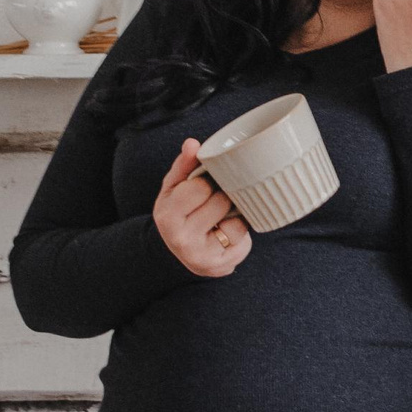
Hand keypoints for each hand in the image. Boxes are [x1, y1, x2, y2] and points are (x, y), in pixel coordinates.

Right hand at [152, 141, 252, 277]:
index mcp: (167, 216)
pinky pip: (243, 240)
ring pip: (236, 222)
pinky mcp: (221, 267)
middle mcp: (181, 239)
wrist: (178, 252)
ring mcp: (201, 256)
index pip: (201, 187)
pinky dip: (239, 235)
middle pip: (221, 202)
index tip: (202, 189)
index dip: (206, 184)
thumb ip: (184, 164)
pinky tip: (225, 234)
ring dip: (233, 216)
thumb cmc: (180, 211)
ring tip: (220, 219)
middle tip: (213, 203)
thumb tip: (193, 144)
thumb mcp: (174, 187)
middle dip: (221, 198)